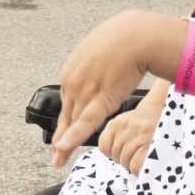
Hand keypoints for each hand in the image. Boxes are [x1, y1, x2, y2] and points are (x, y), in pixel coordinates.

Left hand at [51, 10, 171, 168]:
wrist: (137, 34)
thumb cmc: (126, 36)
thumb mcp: (103, 49)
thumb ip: (99, 63)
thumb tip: (108, 66)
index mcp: (72, 70)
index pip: (68, 100)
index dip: (67, 119)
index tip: (64, 132)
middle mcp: (73, 81)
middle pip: (67, 114)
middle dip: (61, 136)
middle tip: (56, 155)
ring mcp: (86, 90)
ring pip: (73, 121)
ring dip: (65, 143)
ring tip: (58, 161)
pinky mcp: (102, 97)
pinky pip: (86, 121)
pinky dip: (74, 136)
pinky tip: (64, 148)